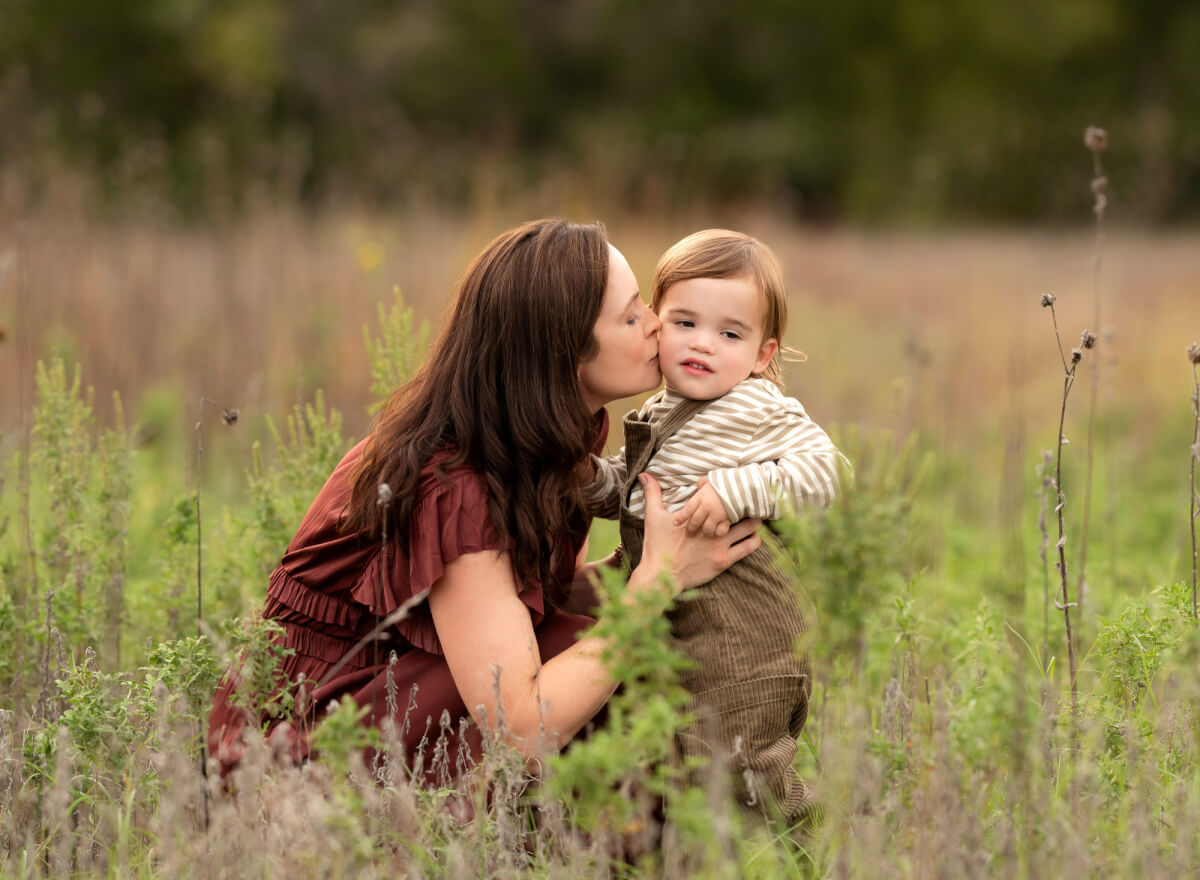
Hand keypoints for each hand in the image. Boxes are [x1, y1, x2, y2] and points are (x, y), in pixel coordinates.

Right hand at [635, 472, 760, 593]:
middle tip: (752, 502)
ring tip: (757, 518)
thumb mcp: (652, 516)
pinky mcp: (724, 561)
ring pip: (749, 529)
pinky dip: (754, 540)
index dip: (731, 492)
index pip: (721, 497)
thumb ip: (652, 494)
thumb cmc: (657, 545)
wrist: (660, 575)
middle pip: (740, 510)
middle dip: (747, 505)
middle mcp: (711, 528)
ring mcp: (719, 545)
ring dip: (754, 522)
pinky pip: (748, 548)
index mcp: (698, 515)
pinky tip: (754, 537)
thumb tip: (644, 474)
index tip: (738, 488)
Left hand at [674, 477, 731, 536]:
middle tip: (688, 533)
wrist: (743, 486)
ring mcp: (717, 515)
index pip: (687, 510)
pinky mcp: (727, 520)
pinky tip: (718, 531)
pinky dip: (718, 532)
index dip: (680, 518)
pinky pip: (720, 531)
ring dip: (705, 531)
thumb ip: (702, 483)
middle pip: (694, 522)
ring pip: (707, 529)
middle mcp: (706, 508)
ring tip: (705, 532)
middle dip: (690, 529)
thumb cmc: (726, 481)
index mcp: (701, 497)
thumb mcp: (711, 478)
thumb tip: (698, 487)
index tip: (675, 524)